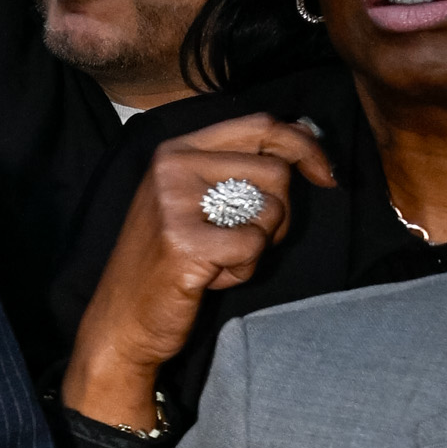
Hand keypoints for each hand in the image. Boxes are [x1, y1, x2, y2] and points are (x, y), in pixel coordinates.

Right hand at [59, 117, 335, 430]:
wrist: (121, 321)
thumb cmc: (166, 262)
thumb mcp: (194, 198)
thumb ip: (241, 165)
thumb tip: (309, 133)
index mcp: (177, 150)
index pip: (261, 126)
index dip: (306, 146)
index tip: (325, 174)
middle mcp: (173, 167)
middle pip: (276, 170)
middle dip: (280, 213)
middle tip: (248, 241)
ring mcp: (175, 203)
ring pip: (271, 207)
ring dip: (260, 244)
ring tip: (220, 260)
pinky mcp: (185, 242)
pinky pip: (254, 245)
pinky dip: (244, 270)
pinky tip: (210, 278)